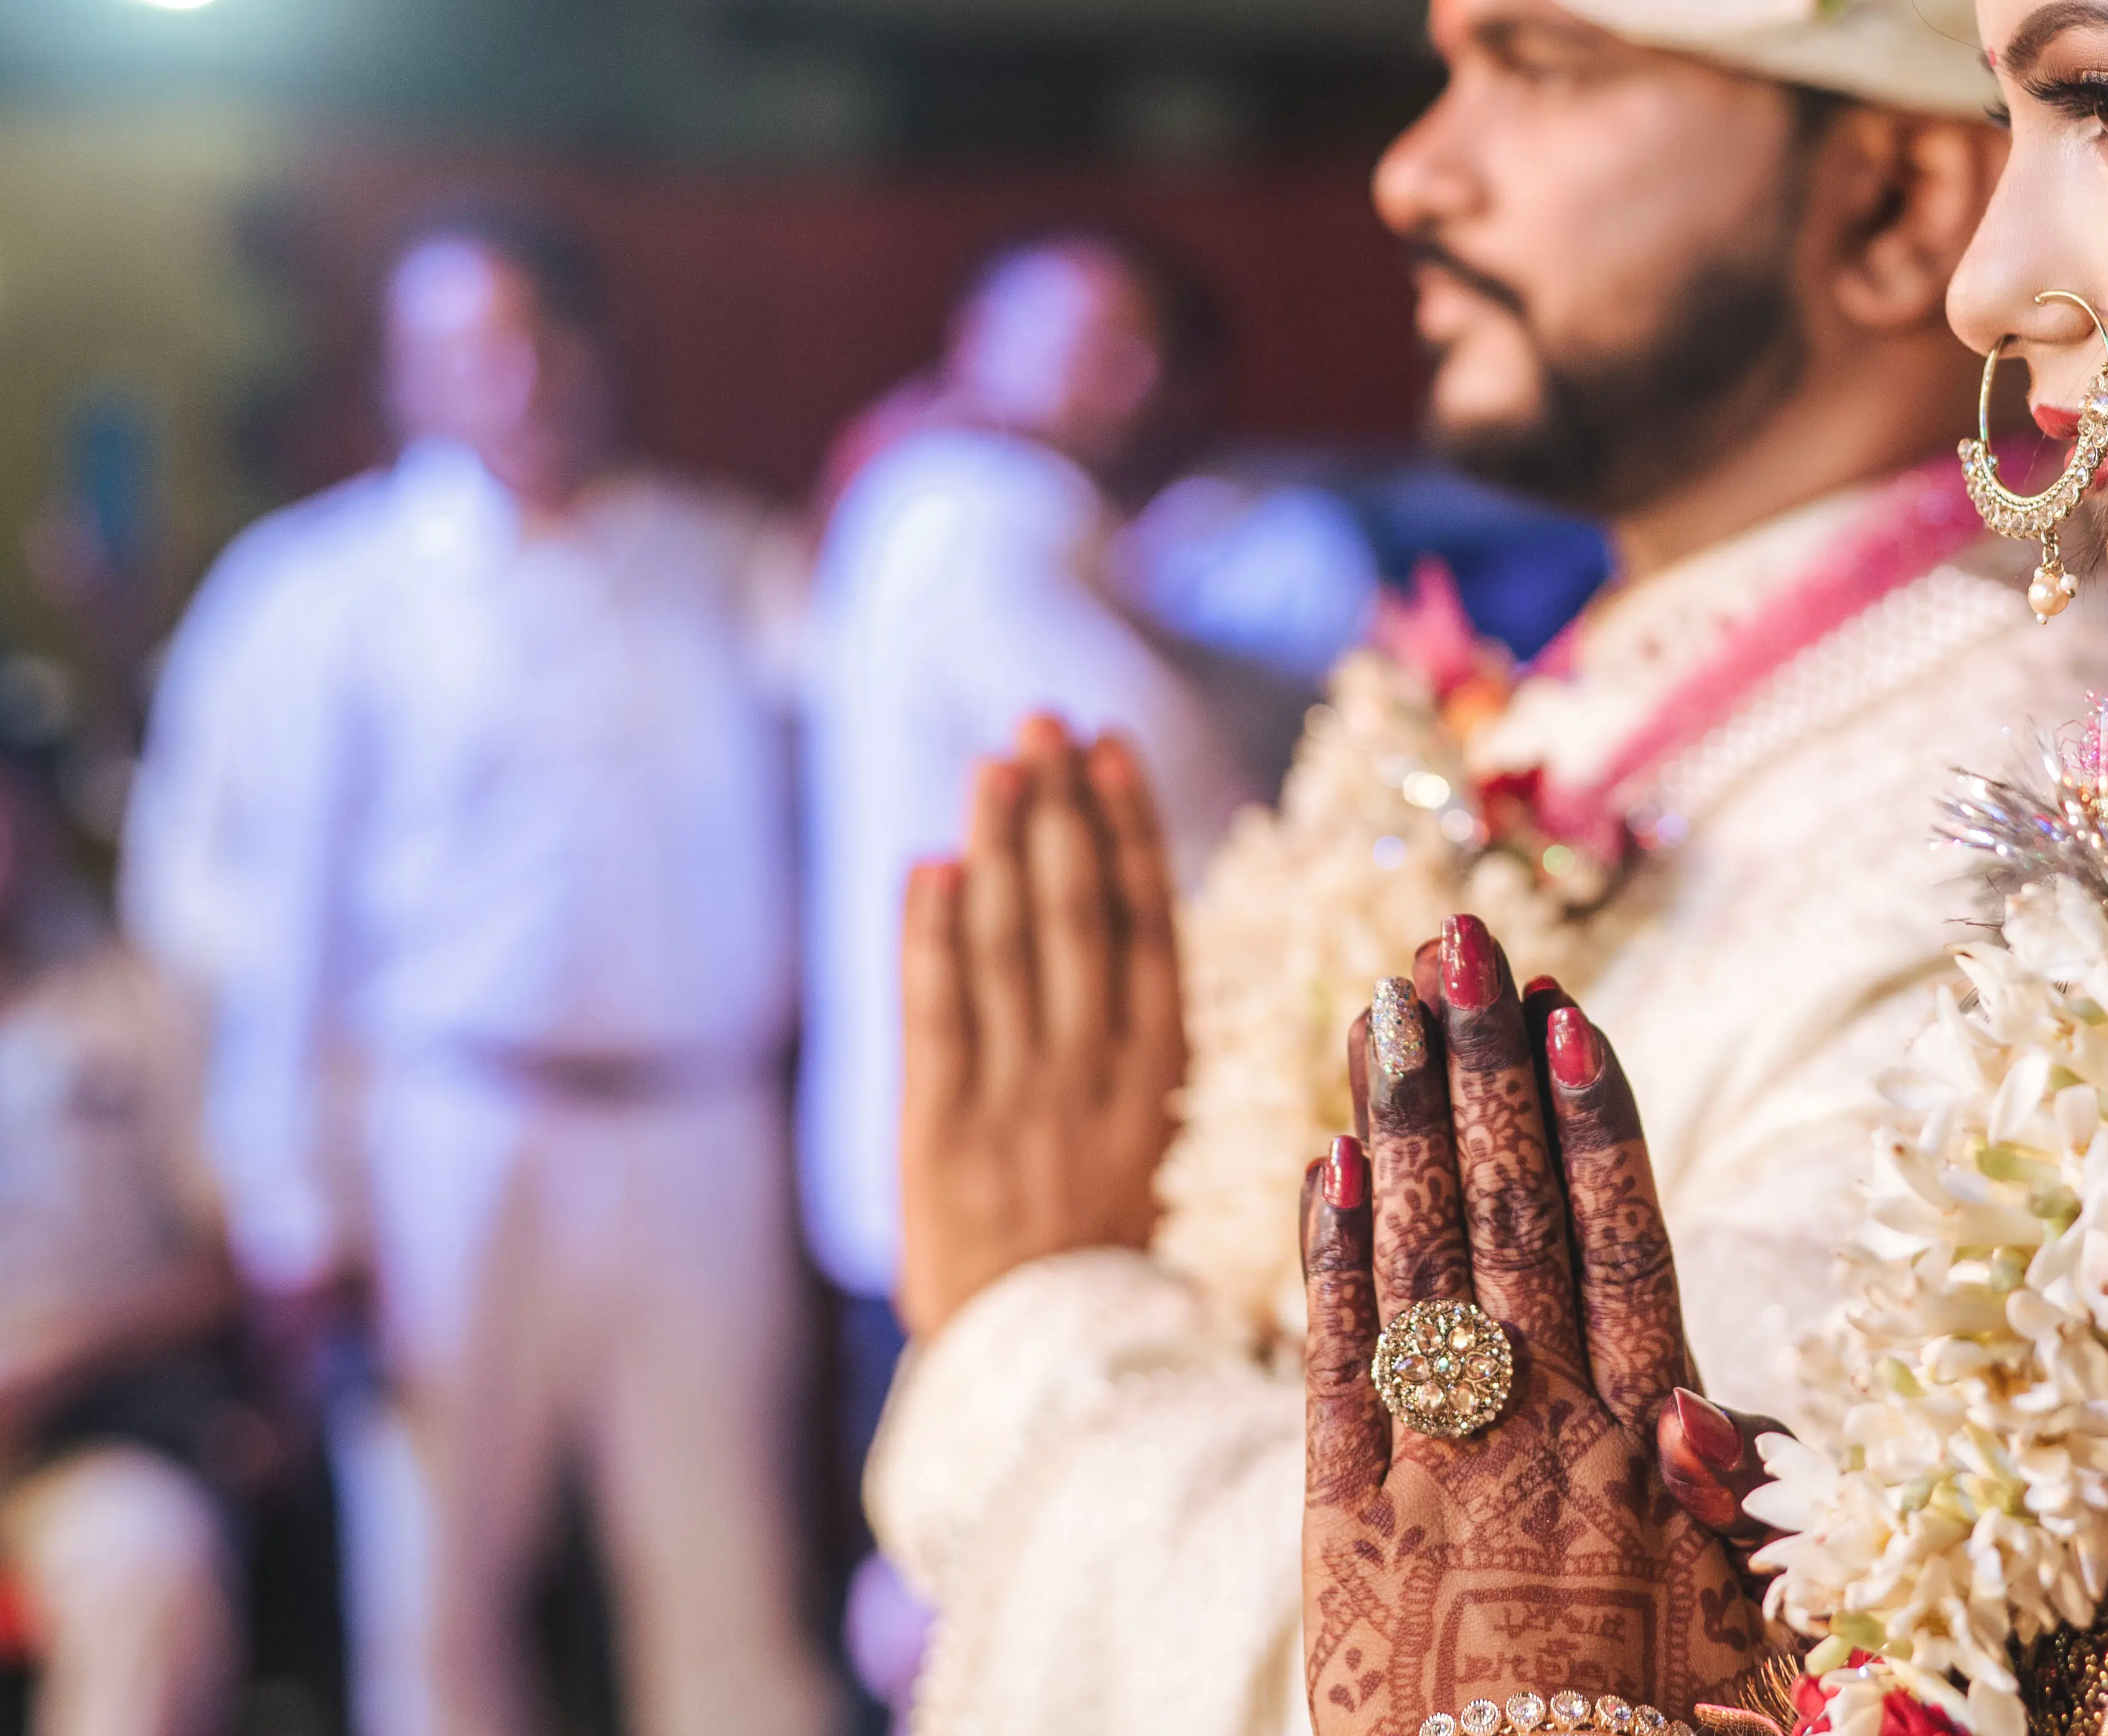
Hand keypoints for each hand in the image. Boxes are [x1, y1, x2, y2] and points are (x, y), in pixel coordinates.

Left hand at [895, 716, 1185, 1334]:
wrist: (1054, 1388)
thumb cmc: (1120, 1282)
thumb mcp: (1172, 1166)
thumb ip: (1152, 1061)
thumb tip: (1146, 942)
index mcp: (1163, 1081)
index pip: (1147, 925)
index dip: (1127, 830)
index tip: (1112, 750)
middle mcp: (1095, 1076)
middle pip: (1079, 915)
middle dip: (1059, 808)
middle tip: (1042, 719)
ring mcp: (1019, 1102)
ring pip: (1013, 947)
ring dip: (1004, 843)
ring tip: (997, 757)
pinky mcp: (942, 1137)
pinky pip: (939, 1019)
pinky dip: (936, 939)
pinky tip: (936, 865)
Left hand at [1301, 915, 1775, 1735]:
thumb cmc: (1667, 1722)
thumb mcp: (1753, 1617)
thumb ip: (1744, 1497)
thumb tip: (1706, 1406)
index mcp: (1649, 1450)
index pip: (1621, 1246)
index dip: (1590, 1122)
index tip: (1565, 1009)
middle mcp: (1542, 1436)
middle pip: (1512, 1219)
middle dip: (1484, 1070)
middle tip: (1455, 938)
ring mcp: (1437, 1471)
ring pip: (1419, 1261)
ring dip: (1403, 1121)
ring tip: (1384, 1002)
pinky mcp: (1343, 1523)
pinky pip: (1337, 1368)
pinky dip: (1329, 1258)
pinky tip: (1320, 1160)